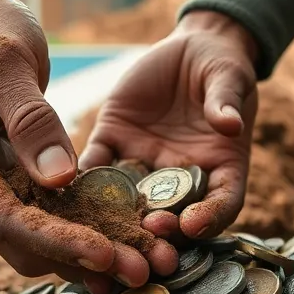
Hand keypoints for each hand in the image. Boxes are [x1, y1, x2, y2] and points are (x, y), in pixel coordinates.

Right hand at [0, 0, 175, 288]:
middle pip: (12, 242)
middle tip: (138, 269)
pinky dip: (71, 231)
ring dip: (75, 255)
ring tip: (135, 264)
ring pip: (22, 241)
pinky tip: (117, 240)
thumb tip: (61, 181)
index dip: (57, 241)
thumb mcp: (9, 63)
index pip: (4, 217)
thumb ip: (32, 121)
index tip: (107, 255)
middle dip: (73, 259)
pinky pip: (33, 217)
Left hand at [79, 11, 258, 293]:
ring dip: (113, 221)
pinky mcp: (112, 142)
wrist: (189, 49)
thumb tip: (230, 124)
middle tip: (142, 244)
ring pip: (128, 201)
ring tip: (98, 237)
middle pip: (170, 215)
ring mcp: (143, 163)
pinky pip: (95, 166)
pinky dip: (79, 181)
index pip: (221, 203)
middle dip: (156, 234)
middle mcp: (179, 175)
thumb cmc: (222, 66)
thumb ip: (226, 101)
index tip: (193, 227)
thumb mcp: (229, 77)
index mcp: (219, 167)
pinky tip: (63, 193)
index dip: (210, 218)